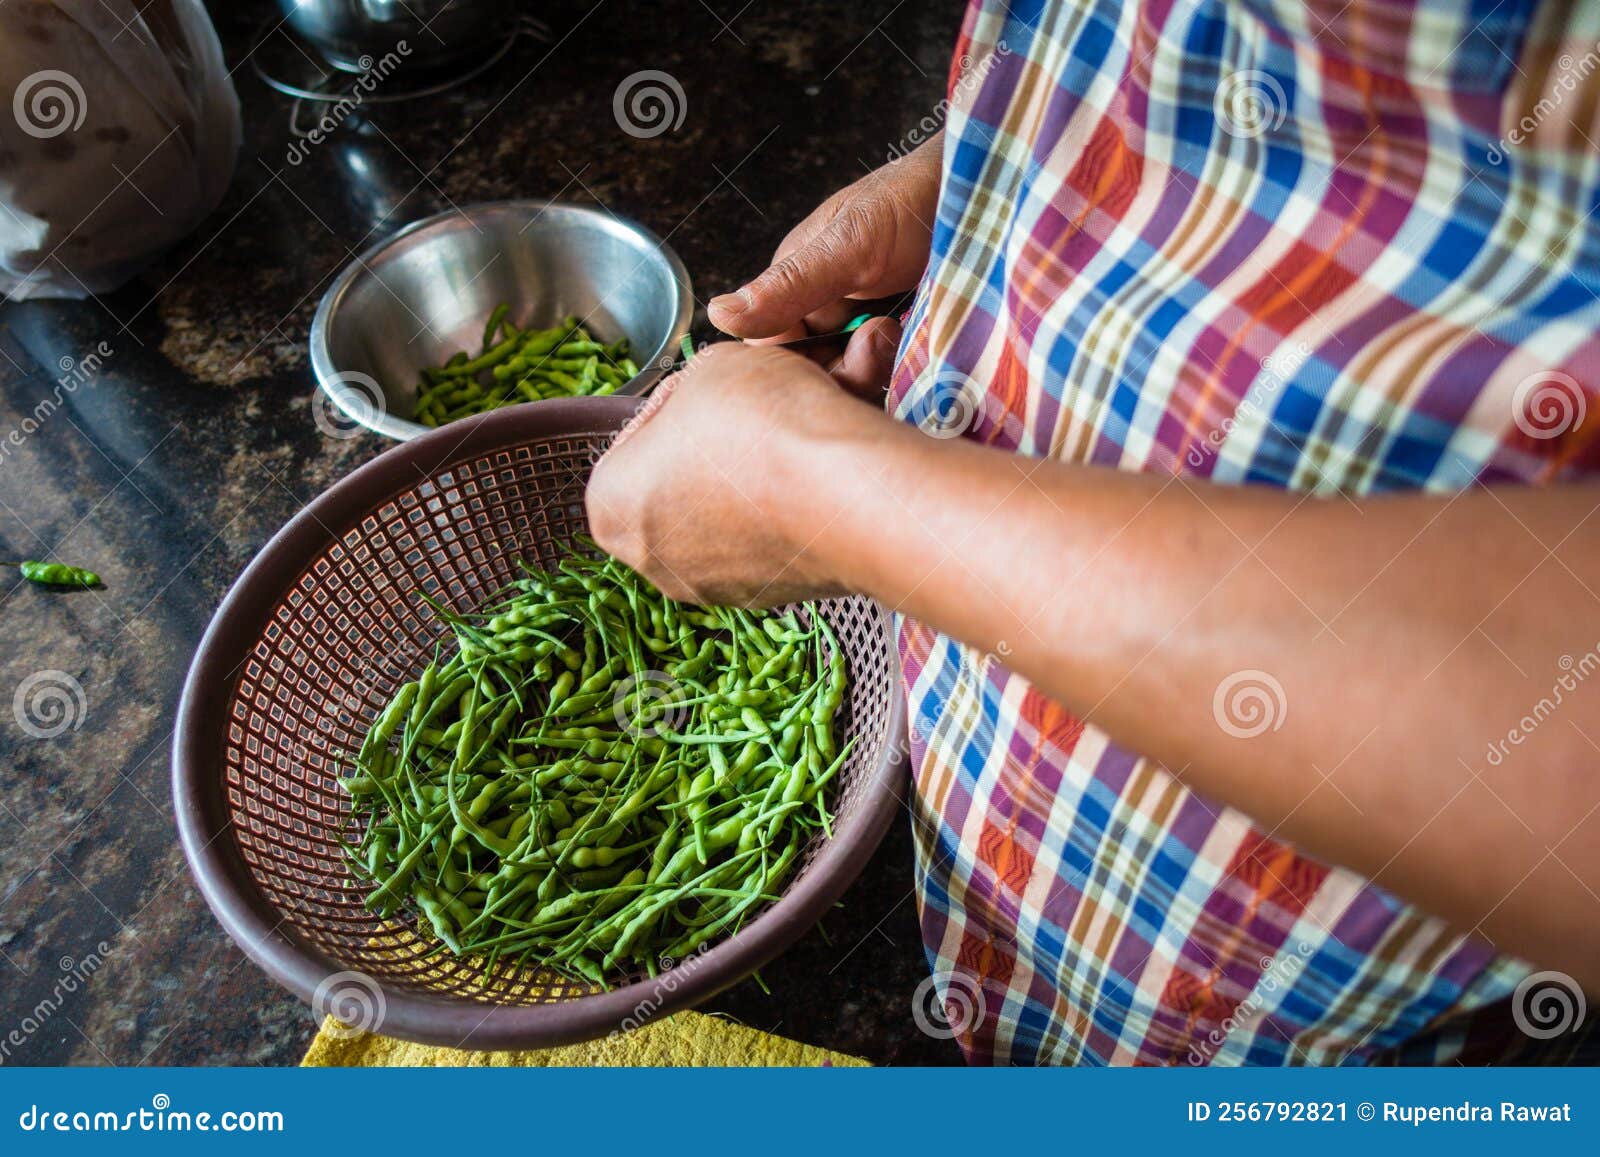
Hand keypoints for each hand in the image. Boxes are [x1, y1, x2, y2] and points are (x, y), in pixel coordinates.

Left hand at [585, 343, 870, 606]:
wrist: (847, 494)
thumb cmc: (766, 426)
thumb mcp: (714, 365)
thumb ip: (692, 387)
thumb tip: (706, 399)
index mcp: (609, 503)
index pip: (636, 435)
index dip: (681, 401)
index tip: (715, 390)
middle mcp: (649, 557)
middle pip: (675, 486)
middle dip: (711, 451)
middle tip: (751, 417)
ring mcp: (708, 587)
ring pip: (722, 520)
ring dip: (748, 485)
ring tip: (786, 449)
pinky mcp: (764, 598)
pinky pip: (763, 546)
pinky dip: (781, 516)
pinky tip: (809, 485)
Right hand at [706, 133, 940, 393]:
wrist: (990, 185)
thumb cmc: (916, 198)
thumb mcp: (850, 244)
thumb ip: (789, 283)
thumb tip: (718, 315)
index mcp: (797, 281)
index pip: (775, 349)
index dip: (803, 365)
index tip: (842, 358)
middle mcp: (826, 305)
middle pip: (815, 368)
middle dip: (845, 368)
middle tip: (883, 339)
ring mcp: (866, 320)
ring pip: (853, 373)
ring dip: (876, 366)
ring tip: (903, 331)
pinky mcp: (905, 335)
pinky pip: (890, 370)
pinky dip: (903, 364)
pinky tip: (920, 341)